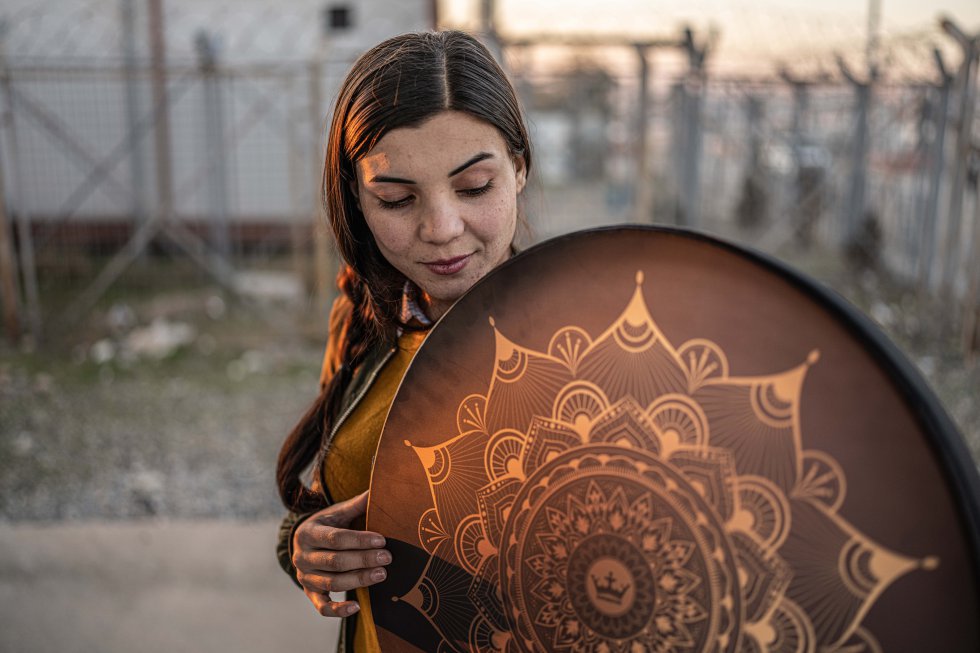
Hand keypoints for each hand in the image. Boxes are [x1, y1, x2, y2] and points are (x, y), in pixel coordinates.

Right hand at [291, 490, 390, 616]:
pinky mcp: (310, 593)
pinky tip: (357, 607)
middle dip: (363, 560)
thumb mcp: (337, 512)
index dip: (359, 540)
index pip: (335, 538)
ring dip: (358, 580)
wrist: (304, 542)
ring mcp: (305, 577)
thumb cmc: (327, 525)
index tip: (382, 540)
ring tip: (382, 574)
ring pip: (332, 583)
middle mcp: (303, 556)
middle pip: (335, 561)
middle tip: (387, 557)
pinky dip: (338, 610)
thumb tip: (380, 487)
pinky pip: (322, 607)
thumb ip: (358, 504)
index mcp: (309, 533)